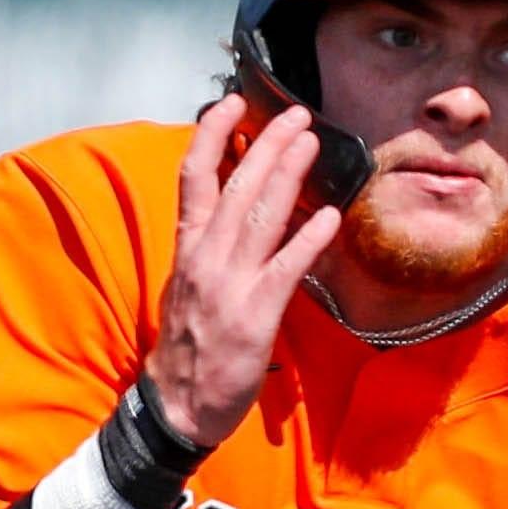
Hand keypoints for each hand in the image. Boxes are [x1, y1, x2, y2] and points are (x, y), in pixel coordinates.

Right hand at [147, 94, 344, 446]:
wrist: (178, 406)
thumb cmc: (188, 345)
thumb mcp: (188, 284)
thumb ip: (210, 246)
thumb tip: (237, 208)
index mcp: (187, 247)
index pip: (194, 178)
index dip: (211, 135)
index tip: (232, 102)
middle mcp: (206, 257)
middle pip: (236, 185)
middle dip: (267, 143)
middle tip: (297, 114)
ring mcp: (229, 284)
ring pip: (261, 216)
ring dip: (288, 174)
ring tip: (312, 142)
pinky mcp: (255, 314)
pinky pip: (286, 267)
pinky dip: (309, 239)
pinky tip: (330, 215)